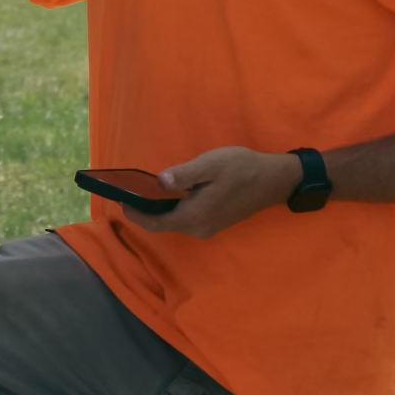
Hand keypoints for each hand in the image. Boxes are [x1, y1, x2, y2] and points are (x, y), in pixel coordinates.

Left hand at [130, 147, 300, 238]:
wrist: (274, 180)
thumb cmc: (242, 169)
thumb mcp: (211, 165)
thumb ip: (184, 175)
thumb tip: (159, 182)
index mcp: (195, 217)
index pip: (155, 222)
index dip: (135, 214)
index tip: (119, 199)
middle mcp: (198, 228)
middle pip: (163, 224)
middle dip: (144, 210)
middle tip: (128, 191)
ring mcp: (207, 227)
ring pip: (174, 221)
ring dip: (158, 209)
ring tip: (144, 190)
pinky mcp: (214, 221)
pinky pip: (186, 218)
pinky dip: (173, 208)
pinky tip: (170, 192)